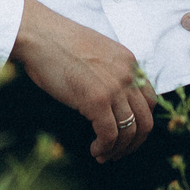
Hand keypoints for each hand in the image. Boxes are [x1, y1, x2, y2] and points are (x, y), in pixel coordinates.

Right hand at [11, 0, 156, 160]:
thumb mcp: (97, 52)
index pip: (150, 101)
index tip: (127, 133)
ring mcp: (114, 87)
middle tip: (119, 152)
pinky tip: (95, 150)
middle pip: (145, 120)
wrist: (40, 35)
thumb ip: (111, 72)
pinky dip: (105, 148)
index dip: (140, 122)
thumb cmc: (59, 44)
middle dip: (134, 142)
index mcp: (130, 61)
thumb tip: (111, 98)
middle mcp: (128, 74)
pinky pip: (110, 134)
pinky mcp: (97, 100)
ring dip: (118, 149)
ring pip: (129, 131)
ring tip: (104, 154)